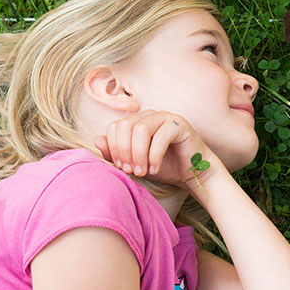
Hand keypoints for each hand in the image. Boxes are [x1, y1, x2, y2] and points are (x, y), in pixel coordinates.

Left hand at [94, 110, 221, 190]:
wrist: (192, 173)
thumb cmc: (164, 167)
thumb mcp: (135, 164)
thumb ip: (115, 154)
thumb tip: (97, 140)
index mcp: (136, 122)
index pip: (114, 127)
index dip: (113, 148)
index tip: (121, 168)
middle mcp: (149, 116)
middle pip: (125, 126)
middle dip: (124, 151)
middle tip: (131, 171)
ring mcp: (164, 117)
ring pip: (141, 129)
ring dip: (138, 154)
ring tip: (143, 172)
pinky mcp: (179, 124)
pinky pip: (161, 136)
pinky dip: (154, 156)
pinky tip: (155, 169)